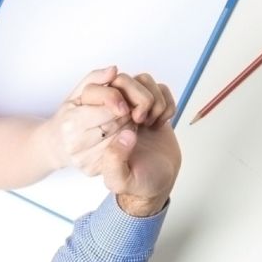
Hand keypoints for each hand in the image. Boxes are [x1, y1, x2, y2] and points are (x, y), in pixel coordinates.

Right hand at [55, 67, 130, 162]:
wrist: (52, 145)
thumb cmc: (67, 116)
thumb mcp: (76, 94)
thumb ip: (95, 79)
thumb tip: (114, 70)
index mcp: (71, 122)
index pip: (108, 110)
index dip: (119, 103)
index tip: (122, 101)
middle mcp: (76, 144)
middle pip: (116, 126)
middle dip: (124, 115)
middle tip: (124, 110)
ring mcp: (84, 160)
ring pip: (119, 141)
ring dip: (126, 129)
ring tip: (120, 122)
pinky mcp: (92, 171)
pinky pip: (116, 155)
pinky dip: (121, 144)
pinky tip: (117, 136)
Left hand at [64, 67, 183, 214]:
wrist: (160, 181)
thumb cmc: (138, 182)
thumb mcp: (119, 180)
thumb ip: (115, 161)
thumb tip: (126, 133)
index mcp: (96, 126)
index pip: (95, 92)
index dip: (112, 98)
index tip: (126, 114)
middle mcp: (114, 112)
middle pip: (120, 80)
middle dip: (136, 96)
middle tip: (140, 119)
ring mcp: (135, 106)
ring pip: (142, 80)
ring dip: (152, 98)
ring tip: (150, 121)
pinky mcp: (154, 106)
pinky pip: (160, 87)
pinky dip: (166, 101)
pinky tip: (161, 121)